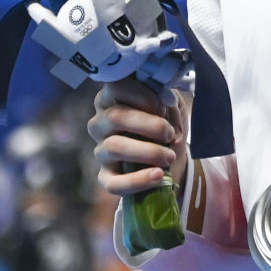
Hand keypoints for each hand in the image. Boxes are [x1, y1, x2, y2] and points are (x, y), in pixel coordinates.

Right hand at [87, 76, 187, 196]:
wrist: (166, 154)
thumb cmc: (163, 120)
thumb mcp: (168, 102)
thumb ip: (165, 97)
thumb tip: (165, 103)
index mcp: (112, 97)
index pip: (117, 87)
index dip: (143, 96)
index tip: (163, 107)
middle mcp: (100, 122)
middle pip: (116, 118)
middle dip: (150, 126)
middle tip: (170, 134)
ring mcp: (100, 150)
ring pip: (115, 147)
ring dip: (148, 152)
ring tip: (169, 156)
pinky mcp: (105, 176)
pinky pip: (113, 183)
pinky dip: (138, 180)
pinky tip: (158, 175)